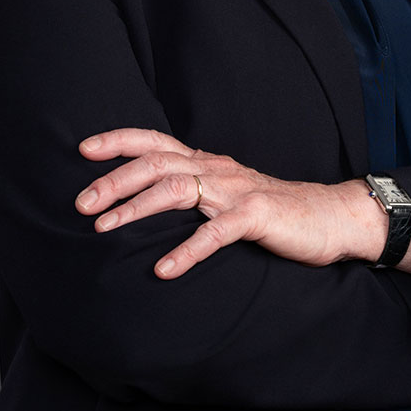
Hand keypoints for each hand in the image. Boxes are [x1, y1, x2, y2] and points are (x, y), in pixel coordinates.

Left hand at [75, 128, 384, 278]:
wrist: (330, 217)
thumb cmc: (272, 210)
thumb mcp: (225, 194)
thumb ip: (191, 190)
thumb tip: (142, 202)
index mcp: (206, 162)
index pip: (155, 141)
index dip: (118, 141)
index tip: (83, 149)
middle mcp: (216, 169)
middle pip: (156, 164)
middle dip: (114, 181)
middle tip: (80, 203)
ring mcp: (236, 191)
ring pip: (176, 190)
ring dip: (136, 209)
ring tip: (105, 229)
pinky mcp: (257, 216)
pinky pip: (215, 233)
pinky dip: (186, 250)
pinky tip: (163, 269)